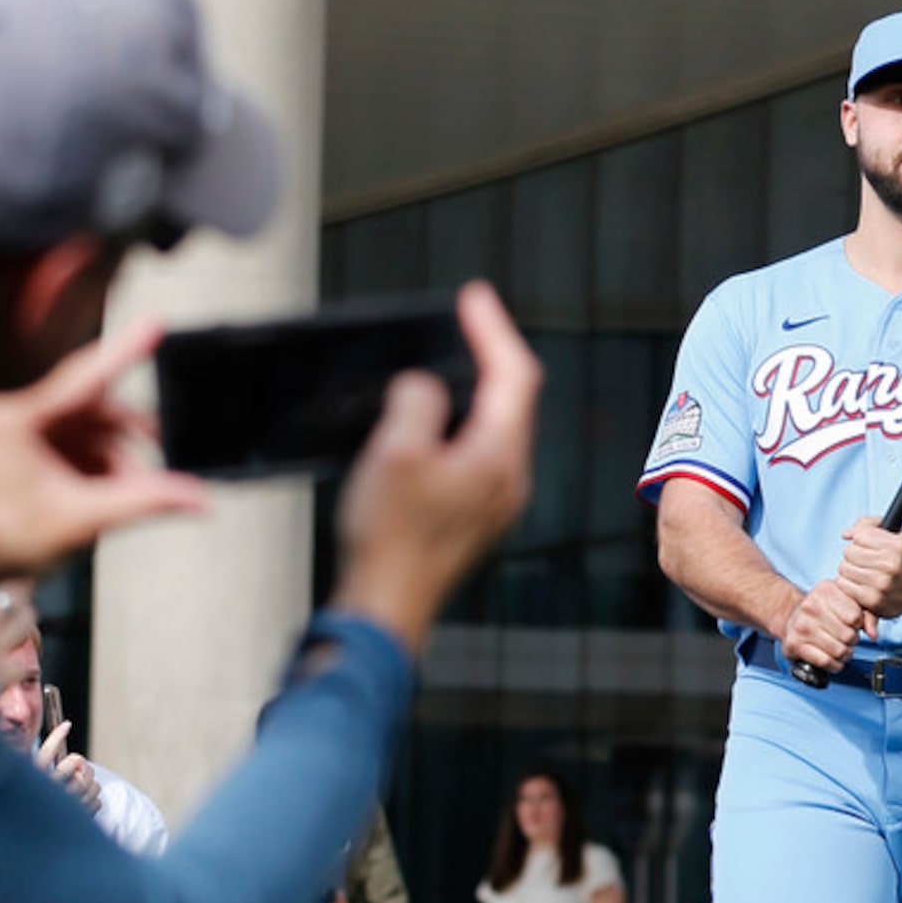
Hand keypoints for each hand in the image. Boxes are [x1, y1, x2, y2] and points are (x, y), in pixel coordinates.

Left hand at [0, 320, 208, 590]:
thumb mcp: (80, 520)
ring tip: (129, 492)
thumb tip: (196, 498)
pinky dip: (93, 464)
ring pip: (82, 428)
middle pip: (89, 408)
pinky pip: (67, 441)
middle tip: (162, 458)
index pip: (82, 379)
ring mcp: (8, 427)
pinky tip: (103, 491)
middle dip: (127, 438)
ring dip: (113, 457)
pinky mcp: (14, 443)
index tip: (154, 325)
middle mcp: (5, 413)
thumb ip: (144, 503)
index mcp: (11, 420)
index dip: (124, 351)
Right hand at [35, 724, 101, 813]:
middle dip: (80, 764)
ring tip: (82, 786)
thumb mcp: (30, 788)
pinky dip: (95, 799)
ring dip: (90, 781)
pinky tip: (84, 803)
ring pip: (89, 783)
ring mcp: (65, 807)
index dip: (56, 737)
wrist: (30, 849)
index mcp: (32, 783)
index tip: (67, 725)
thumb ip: (46, 771)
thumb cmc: (31, 814)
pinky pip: (97, 801)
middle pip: (73, 765)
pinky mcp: (79, 820)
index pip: (45, 753)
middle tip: (79, 768)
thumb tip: (77, 759)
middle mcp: (47, 793)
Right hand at [329, 282, 541, 653]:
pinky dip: (462, 422)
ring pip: (496, 427)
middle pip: (513, 399)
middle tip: (465, 319)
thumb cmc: (390, 537)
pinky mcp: (475, 514)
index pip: (514, 376)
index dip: (494, 330)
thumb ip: (419, 402)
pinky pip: (478, 453)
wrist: (387, 604)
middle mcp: (509, 478)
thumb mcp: (396, 452)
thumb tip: (427, 389)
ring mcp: (495, 500)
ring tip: (449, 358)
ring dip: (475, 389)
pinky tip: (433, 418)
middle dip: (490, 354)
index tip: (474, 297)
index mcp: (498, 457)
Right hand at [780, 579, 868, 672]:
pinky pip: (826, 662)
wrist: (791, 619)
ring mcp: (801, 625)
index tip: (851, 624)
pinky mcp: (795, 644)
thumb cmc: (822, 612)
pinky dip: (834, 665)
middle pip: (849, 635)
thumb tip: (873, 633)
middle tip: (845, 638)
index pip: (855, 616)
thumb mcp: (845, 603)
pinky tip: (833, 659)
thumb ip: (866, 613)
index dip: (858, 624)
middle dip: (852, 641)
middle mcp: (811, 605)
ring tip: (840, 649)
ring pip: (839, 651)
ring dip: (844, 655)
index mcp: (826, 590)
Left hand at [835, 517, 901, 617]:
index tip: (870, 546)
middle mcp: (891, 566)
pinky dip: (848, 583)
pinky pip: (843, 585)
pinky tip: (860, 583)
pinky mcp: (873, 600)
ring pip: (844, 568)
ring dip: (850, 569)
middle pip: (849, 552)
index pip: (859, 536)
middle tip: (865, 560)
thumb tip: (846, 535)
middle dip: (855, 554)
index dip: (862, 539)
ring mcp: (882, 585)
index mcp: (897, 547)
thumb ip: (868, 524)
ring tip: (863, 572)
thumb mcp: (895, 532)